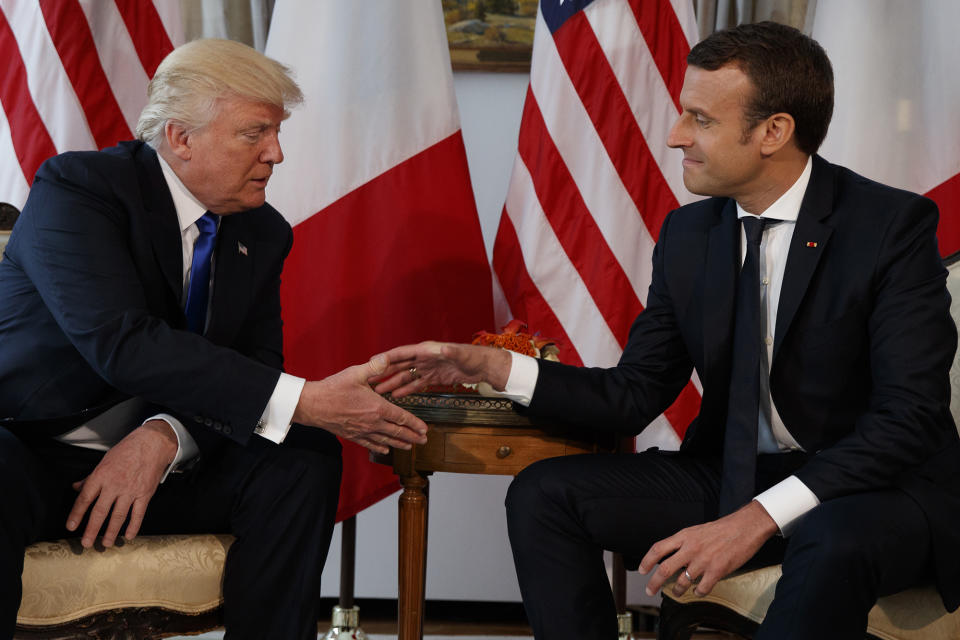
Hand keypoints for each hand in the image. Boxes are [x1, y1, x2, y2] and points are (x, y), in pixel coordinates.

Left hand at [66, 420, 176, 547]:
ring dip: (111, 532)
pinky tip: (128, 536)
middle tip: (86, 543)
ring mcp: (130, 491)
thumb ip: (90, 477)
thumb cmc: (127, 451)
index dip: (77, 514)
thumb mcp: (104, 461)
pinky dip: (133, 526)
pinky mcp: (144, 494)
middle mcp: (114, 485)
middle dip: (92, 529)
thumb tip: (76, 487)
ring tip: (105, 543)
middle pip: (100, 512)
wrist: (152, 444)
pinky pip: (138, 514)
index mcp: (101, 476)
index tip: (71, 527)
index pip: (85, 498)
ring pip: (118, 516)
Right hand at [294, 354, 428, 454]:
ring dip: (400, 444)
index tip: (425, 430)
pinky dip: (380, 447)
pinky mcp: (352, 435)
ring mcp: (362, 431)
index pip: (402, 418)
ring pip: (386, 440)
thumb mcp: (356, 373)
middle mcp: (373, 422)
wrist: (312, 405)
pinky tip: (386, 449)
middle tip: (424, 442)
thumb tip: (388, 358)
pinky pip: (369, 443)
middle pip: (397, 432)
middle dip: (412, 437)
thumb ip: (375, 367)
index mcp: (377, 407)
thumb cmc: (334, 388)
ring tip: (410, 447)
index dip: (415, 424)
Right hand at [372, 341, 511, 397]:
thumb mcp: (462, 354)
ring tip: (379, 391)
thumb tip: (443, 349)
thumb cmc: (473, 357)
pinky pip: (415, 384)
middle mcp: (423, 358)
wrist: (483, 366)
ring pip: (405, 376)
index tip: (372, 363)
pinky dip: (405, 390)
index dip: (386, 357)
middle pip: (399, 365)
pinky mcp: (432, 378)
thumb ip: (451, 352)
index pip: (402, 353)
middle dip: (384, 372)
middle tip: (369, 380)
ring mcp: (427, 368)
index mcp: (426, 350)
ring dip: (392, 383)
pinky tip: (396, 396)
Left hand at [639, 501, 778, 597]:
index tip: (642, 570)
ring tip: (677, 592)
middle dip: (654, 583)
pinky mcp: (717, 570)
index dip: (647, 561)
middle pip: (665, 569)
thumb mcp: (697, 530)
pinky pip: (702, 588)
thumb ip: (684, 542)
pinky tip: (698, 591)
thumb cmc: (722, 528)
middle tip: (650, 590)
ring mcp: (703, 560)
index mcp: (684, 536)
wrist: (745, 527)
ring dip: (677, 590)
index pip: (658, 548)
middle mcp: (690, 548)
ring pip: (682, 582)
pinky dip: (698, 592)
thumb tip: (672, 556)